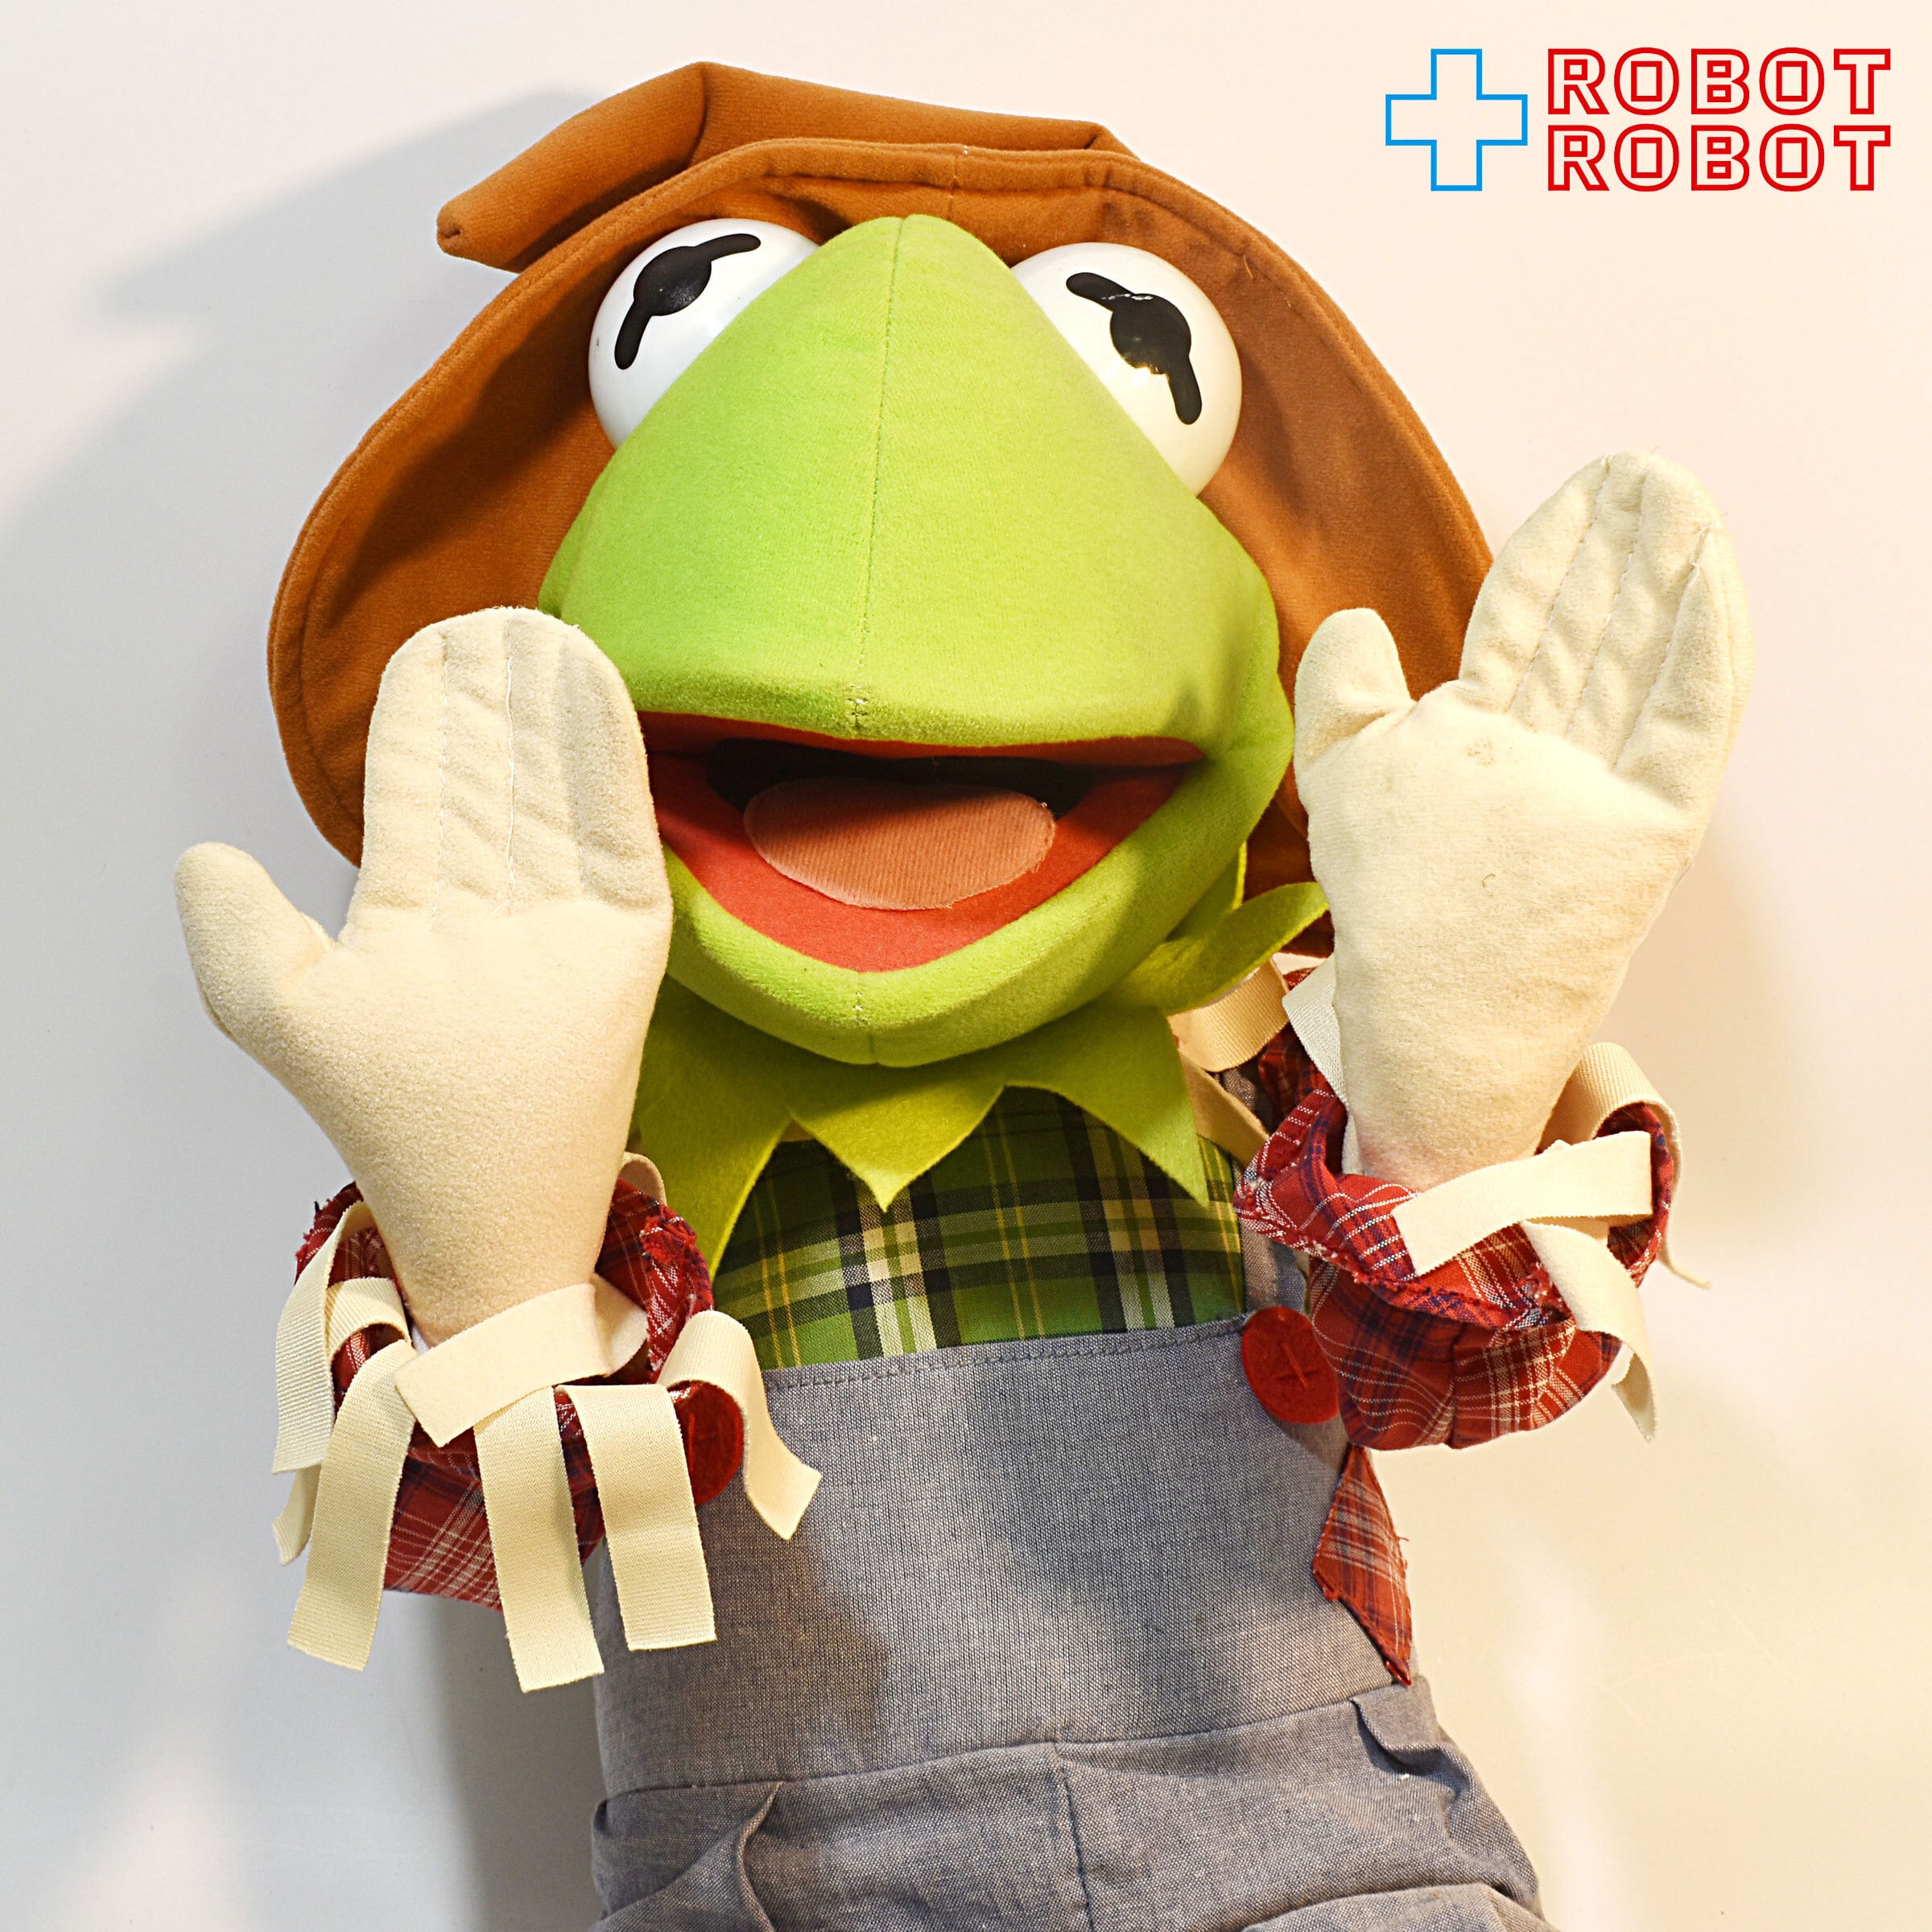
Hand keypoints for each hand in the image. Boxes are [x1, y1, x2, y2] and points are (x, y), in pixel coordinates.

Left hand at [177, 608, 669, 1340]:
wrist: (485, 1204)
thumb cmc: (390, 1120)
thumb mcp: (283, 1017)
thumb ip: (232, 935)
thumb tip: (203, 853)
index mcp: (419, 908)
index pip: (423, 788)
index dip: (426, 718)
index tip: (435, 648)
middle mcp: (496, 902)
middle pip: (497, 773)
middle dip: (496, 698)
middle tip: (500, 619)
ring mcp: (567, 917)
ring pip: (556, 788)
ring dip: (550, 711)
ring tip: (547, 634)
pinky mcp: (627, 938)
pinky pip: (617, 830)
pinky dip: (605, 760)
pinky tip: (596, 691)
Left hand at [1295, 452, 1750, 1188]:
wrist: (1424, 1013)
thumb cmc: (1385, 903)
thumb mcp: (1343, 779)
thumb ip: (1342, 691)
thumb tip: (1359, 612)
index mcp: (1489, 729)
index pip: (1529, 620)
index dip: (1556, 552)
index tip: (1585, 489)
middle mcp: (1554, 751)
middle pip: (1596, 627)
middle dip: (1622, 550)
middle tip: (1647, 471)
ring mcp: (1602, 788)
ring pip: (1643, 661)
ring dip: (1669, 579)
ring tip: (1684, 501)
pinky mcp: (1645, 831)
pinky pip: (1683, 731)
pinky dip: (1703, 657)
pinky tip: (1711, 581)